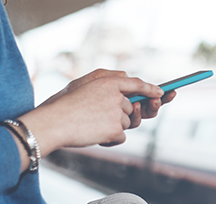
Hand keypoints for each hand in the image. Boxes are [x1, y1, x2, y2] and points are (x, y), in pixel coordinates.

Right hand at [20, 69, 163, 150]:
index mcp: (108, 81)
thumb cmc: (63, 104)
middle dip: (121, 115)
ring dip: (113, 127)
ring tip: (92, 125)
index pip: (136, 84)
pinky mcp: (116, 129)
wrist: (53, 123)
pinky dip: (110, 139)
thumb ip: (106, 77)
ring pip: (127, 123)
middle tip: (100, 118)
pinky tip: (94, 135)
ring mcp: (117, 112)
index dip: (150, 89)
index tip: (161, 93)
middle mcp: (117, 95)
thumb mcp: (82, 83)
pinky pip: (122, 137)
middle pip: (131, 109)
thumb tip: (126, 75)